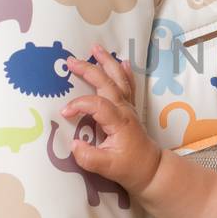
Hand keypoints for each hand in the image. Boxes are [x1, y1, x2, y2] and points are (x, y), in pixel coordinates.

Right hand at [61, 43, 161, 193]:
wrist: (151, 169)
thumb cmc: (130, 168)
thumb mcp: (107, 168)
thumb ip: (88, 157)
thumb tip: (74, 144)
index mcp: (119, 122)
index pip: (97, 105)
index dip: (79, 105)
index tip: (64, 113)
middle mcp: (125, 110)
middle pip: (107, 84)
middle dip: (88, 70)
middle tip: (71, 61)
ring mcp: (129, 108)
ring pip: (118, 79)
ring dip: (107, 63)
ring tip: (96, 48)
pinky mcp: (130, 109)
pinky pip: (129, 86)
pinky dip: (125, 72)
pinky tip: (122, 61)